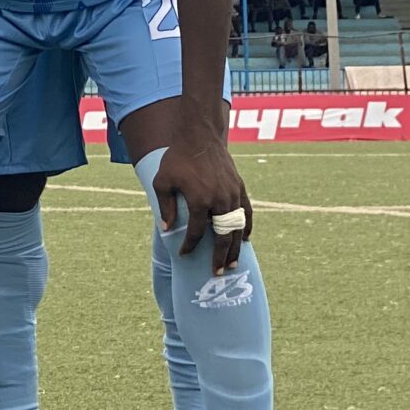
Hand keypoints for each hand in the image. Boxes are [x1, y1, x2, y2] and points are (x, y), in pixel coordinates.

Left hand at [151, 128, 251, 273]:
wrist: (200, 137)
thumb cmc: (177, 159)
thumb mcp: (162, 181)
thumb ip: (166, 206)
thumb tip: (166, 229)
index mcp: (200, 200)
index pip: (197, 232)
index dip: (190, 246)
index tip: (184, 254)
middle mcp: (219, 200)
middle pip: (222, 236)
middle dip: (219, 256)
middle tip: (216, 272)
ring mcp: (232, 195)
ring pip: (237, 228)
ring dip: (235, 248)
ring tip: (232, 264)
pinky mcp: (239, 188)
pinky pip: (247, 213)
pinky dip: (247, 227)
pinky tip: (245, 240)